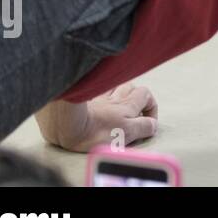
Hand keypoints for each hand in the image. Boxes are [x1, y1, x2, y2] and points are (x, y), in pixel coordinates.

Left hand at [37, 83, 158, 151]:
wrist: (64, 123)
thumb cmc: (96, 130)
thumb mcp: (127, 133)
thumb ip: (143, 127)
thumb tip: (153, 125)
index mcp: (127, 104)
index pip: (146, 95)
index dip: (150, 107)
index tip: (147, 122)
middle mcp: (113, 97)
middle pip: (129, 86)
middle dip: (134, 96)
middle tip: (133, 110)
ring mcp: (96, 97)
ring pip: (111, 85)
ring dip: (117, 91)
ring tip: (116, 102)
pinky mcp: (79, 99)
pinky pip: (91, 90)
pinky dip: (96, 93)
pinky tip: (93, 100)